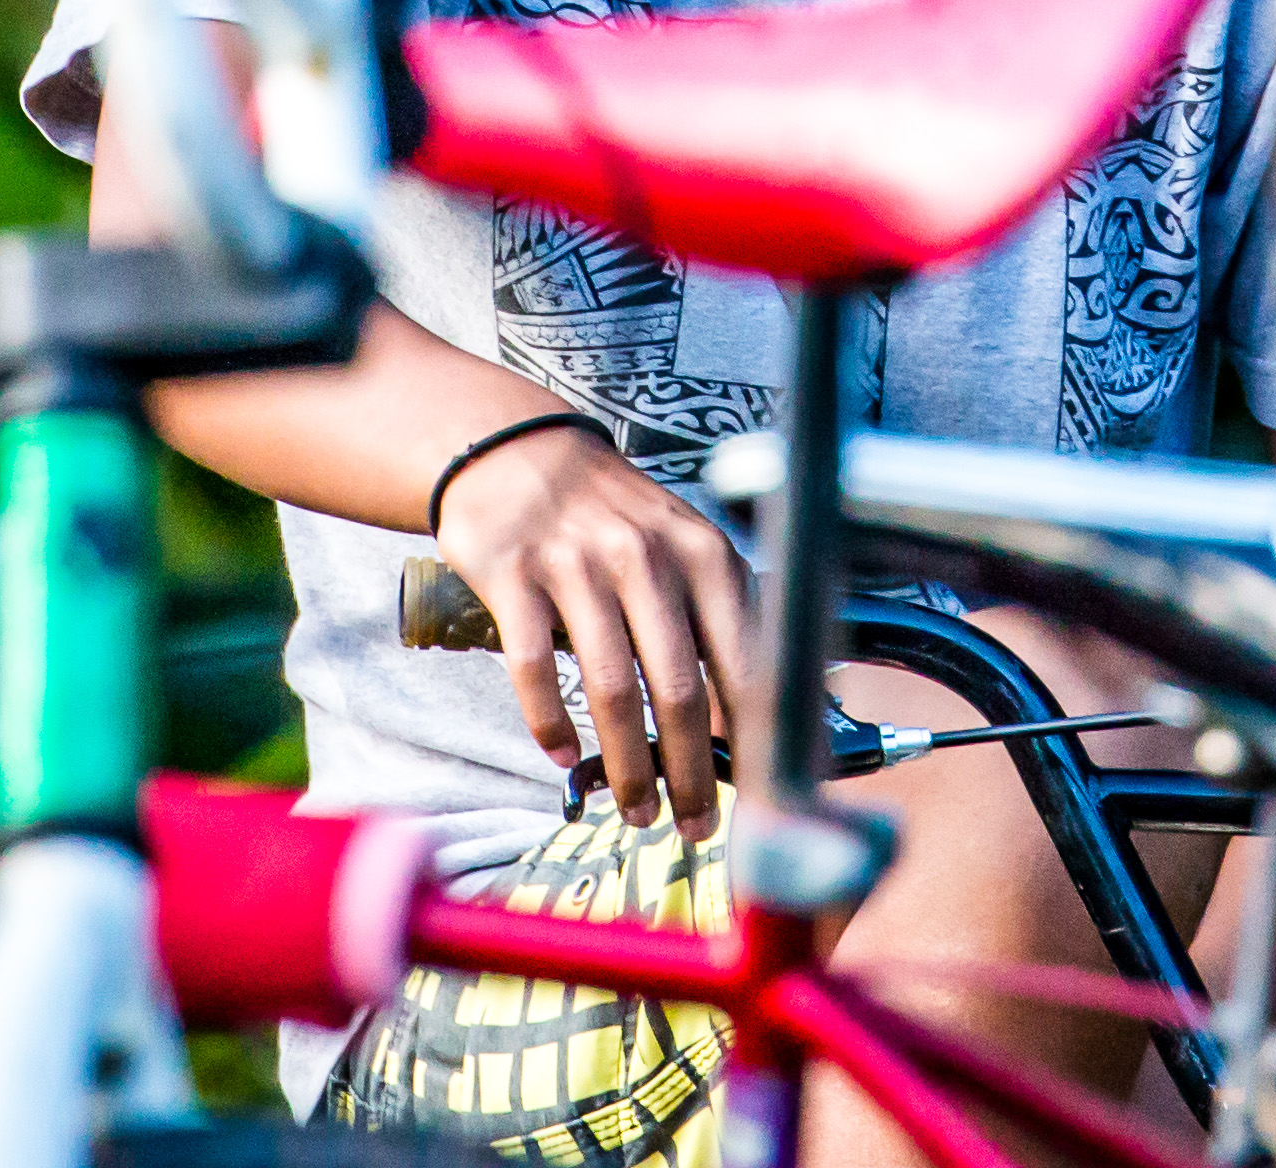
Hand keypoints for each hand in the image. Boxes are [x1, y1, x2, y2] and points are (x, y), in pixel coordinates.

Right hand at [430, 418, 757, 832]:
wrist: (518, 451)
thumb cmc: (615, 519)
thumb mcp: (684, 549)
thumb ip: (719, 623)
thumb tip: (761, 724)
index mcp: (705, 555)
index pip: (747, 664)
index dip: (758, 741)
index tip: (761, 799)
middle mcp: (646, 556)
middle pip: (681, 690)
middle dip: (692, 772)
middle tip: (693, 823)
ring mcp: (577, 562)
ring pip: (612, 689)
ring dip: (628, 765)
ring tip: (637, 809)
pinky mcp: (514, 572)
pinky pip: (533, 665)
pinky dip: (549, 720)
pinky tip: (561, 753)